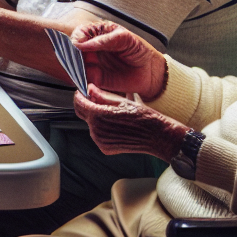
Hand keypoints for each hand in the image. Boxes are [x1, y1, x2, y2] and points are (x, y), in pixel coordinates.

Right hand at [73, 22, 167, 98]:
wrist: (150, 71)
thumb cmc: (139, 50)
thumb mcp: (125, 39)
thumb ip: (104, 40)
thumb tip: (83, 44)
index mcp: (98, 33)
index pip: (80, 32)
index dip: (77, 37)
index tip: (78, 44)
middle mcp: (91, 47)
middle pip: (73, 48)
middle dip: (71, 52)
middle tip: (75, 56)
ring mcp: (92, 63)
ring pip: (74, 63)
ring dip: (74, 66)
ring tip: (81, 67)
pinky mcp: (94, 78)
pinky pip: (82, 78)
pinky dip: (80, 78)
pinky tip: (85, 77)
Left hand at [73, 85, 190, 159]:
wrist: (157, 136)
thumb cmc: (144, 117)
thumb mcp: (123, 101)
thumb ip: (102, 95)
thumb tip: (89, 88)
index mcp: (99, 116)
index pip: (79, 103)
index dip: (80, 95)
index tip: (83, 91)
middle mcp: (96, 130)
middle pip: (83, 113)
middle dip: (88, 105)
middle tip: (98, 99)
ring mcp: (100, 141)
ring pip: (90, 124)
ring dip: (96, 117)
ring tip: (113, 113)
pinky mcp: (105, 148)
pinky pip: (98, 135)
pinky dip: (102, 128)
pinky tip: (116, 125)